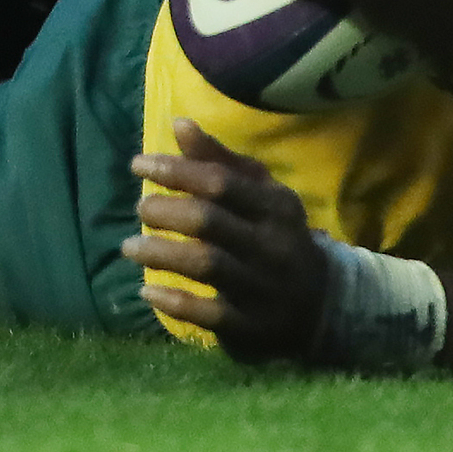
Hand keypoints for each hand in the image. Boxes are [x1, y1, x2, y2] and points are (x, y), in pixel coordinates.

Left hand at [122, 117, 330, 361]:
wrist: (323, 305)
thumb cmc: (277, 236)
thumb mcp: (261, 195)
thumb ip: (220, 162)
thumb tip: (179, 124)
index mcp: (276, 207)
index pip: (220, 182)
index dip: (175, 170)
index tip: (137, 164)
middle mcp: (272, 246)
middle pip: (210, 221)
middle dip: (166, 212)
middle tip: (140, 208)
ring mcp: (263, 288)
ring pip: (206, 265)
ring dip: (161, 254)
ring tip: (129, 247)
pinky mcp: (252, 327)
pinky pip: (210, 314)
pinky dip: (176, 303)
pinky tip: (147, 291)